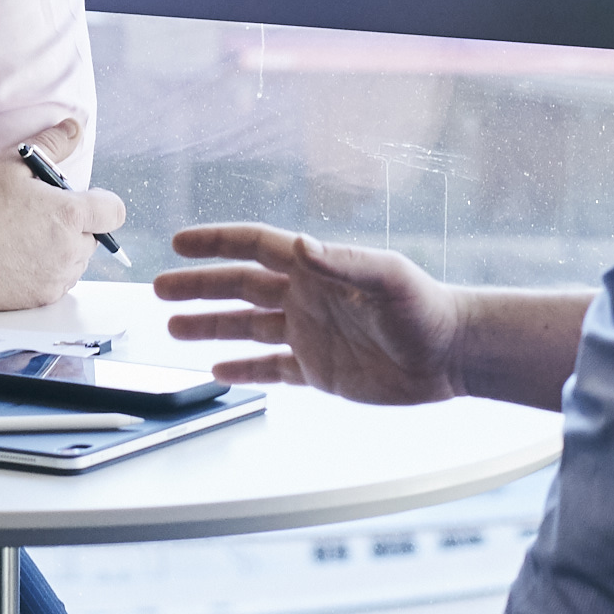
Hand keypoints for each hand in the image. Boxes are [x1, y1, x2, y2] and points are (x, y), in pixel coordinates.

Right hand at [0, 120, 124, 311]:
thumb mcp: (12, 163)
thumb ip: (50, 144)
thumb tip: (73, 127)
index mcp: (69, 214)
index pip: (113, 212)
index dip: (101, 204)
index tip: (82, 201)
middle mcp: (70, 249)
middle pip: (93, 239)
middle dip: (76, 227)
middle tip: (42, 218)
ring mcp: (56, 277)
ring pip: (76, 263)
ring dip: (63, 252)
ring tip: (27, 239)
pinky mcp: (40, 297)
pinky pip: (56, 284)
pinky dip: (46, 273)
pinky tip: (18, 260)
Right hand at [152, 224, 464, 402]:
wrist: (453, 355)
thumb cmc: (427, 309)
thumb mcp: (388, 278)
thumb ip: (342, 261)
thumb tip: (300, 244)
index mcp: (316, 270)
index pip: (255, 248)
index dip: (216, 244)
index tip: (180, 243)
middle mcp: (306, 298)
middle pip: (239, 288)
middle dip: (198, 287)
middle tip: (159, 288)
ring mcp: (309, 334)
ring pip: (247, 328)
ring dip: (210, 327)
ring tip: (173, 328)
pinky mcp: (319, 370)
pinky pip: (271, 369)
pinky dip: (243, 369)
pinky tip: (218, 370)